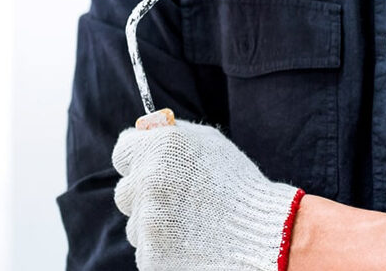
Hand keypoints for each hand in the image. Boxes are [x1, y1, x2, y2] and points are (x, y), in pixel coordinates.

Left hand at [112, 119, 303, 270]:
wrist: (264, 235)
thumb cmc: (238, 185)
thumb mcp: (208, 143)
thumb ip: (170, 133)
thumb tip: (143, 130)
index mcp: (158, 149)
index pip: (122, 153)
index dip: (137, 161)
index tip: (149, 168)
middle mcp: (147, 181)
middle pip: (124, 191)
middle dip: (144, 195)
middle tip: (176, 200)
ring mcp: (147, 220)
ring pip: (135, 222)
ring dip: (154, 223)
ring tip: (190, 222)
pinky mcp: (150, 254)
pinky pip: (145, 248)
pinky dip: (162, 248)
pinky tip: (189, 241)